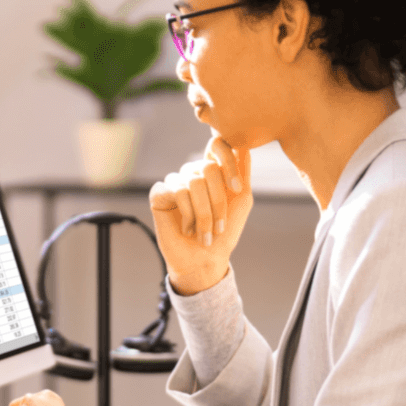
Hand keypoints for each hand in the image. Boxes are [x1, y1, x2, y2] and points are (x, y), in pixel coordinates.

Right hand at [148, 135, 252, 295]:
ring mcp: (174, 181)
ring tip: (204, 234)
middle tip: (219, 226)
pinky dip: (188, 215)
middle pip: (208, 167)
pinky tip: (187, 230)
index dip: (229, 162)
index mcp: (212, 171)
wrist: (204, 260)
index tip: (238, 189)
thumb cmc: (224, 233)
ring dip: (204, 214)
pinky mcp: (159, 193)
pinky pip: (177, 192)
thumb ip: (243, 173)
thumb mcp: (241, 201)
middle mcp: (192, 172)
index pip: (217, 145)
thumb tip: (246, 146)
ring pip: (194, 183)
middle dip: (218, 201)